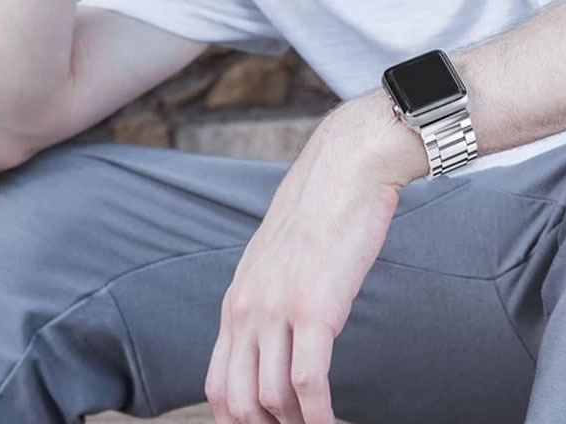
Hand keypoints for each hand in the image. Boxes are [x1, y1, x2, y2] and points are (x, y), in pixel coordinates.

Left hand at [205, 94, 412, 423]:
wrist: (347, 168)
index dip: (238, 420)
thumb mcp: (279, 255)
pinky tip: (334, 422)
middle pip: (238, 401)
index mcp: (238, 298)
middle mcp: (248, 308)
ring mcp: (278, 309)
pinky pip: (308, 386)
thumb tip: (279, 331)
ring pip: (272, 400)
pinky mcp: (314, 309)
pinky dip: (319, 417)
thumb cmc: (323, 208)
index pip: (218, 384)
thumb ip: (269, 293)